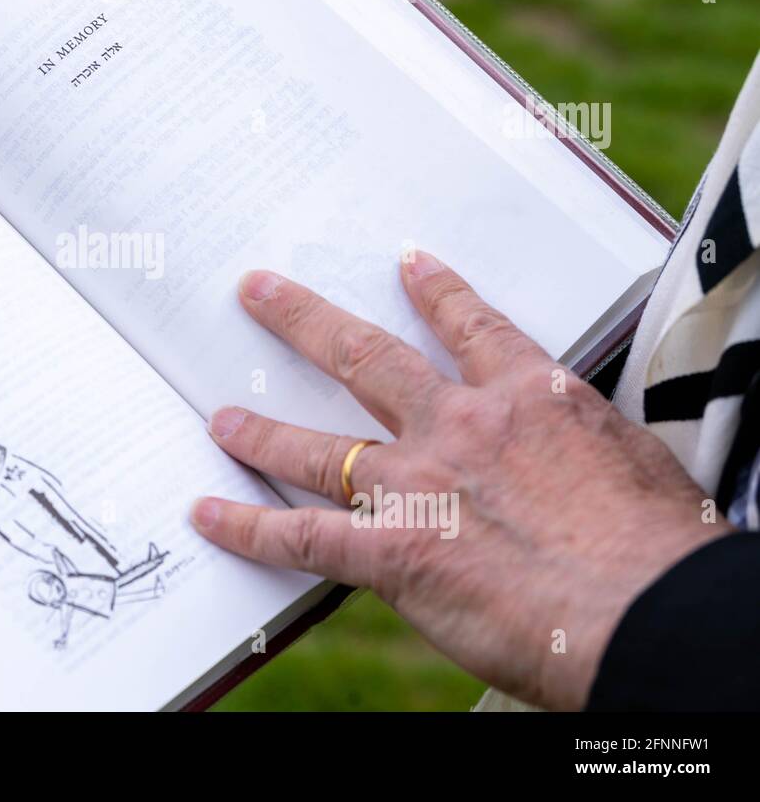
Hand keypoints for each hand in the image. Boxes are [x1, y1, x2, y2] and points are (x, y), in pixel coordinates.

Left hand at [191, 253, 729, 709]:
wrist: (647, 607)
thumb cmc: (661, 545)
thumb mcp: (634, 463)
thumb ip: (582, 449)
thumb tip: (576, 464)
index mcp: (529, 398)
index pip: (472, 328)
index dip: (436, 292)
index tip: (409, 263)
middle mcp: (460, 428)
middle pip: (366, 359)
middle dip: (305, 321)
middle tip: (260, 291)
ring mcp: (417, 486)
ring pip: (320, 447)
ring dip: (264, 432)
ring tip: (223, 419)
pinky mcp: (391, 551)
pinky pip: (302, 536)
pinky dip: (249, 527)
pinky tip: (210, 516)